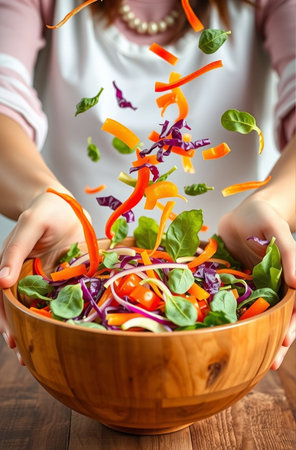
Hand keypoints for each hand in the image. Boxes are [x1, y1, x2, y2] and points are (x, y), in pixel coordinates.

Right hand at [0, 191, 85, 361]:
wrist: (63, 203)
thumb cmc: (44, 211)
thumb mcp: (30, 226)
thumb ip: (16, 251)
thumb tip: (1, 282)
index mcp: (14, 267)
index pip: (6, 298)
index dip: (7, 319)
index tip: (11, 341)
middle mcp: (28, 277)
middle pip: (21, 308)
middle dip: (22, 332)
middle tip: (26, 359)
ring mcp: (48, 279)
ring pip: (41, 308)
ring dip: (40, 329)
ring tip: (42, 357)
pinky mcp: (66, 277)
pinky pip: (63, 298)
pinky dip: (62, 315)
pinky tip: (65, 331)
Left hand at [218, 194, 295, 368]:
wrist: (241, 213)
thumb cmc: (264, 217)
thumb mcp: (277, 231)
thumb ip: (289, 254)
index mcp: (284, 279)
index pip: (292, 306)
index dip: (290, 325)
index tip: (284, 342)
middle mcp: (269, 288)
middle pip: (275, 317)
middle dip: (274, 341)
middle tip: (269, 365)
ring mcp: (251, 289)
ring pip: (254, 316)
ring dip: (254, 336)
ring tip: (248, 360)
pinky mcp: (233, 285)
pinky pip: (232, 304)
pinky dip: (231, 318)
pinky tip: (223, 333)